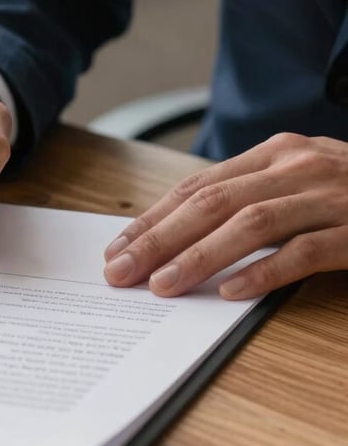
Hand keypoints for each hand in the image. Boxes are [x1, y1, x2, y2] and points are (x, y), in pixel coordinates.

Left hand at [102, 133, 347, 298]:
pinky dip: (265, 272)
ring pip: (250, 224)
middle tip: (120, 271)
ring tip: (163, 285)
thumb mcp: (300, 179)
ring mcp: (332, 195)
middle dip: (159, 238)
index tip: (119, 246)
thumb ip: (252, 195)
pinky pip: (306, 251)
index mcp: (276, 152)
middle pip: (212, 202)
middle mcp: (298, 166)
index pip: (198, 184)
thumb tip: (183, 233)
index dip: (154, 216)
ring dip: (199, 256)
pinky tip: (232, 292)